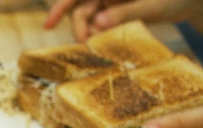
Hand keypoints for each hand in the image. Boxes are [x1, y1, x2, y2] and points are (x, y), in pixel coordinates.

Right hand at [44, 0, 195, 40]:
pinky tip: (101, 45)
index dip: (60, 6)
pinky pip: (100, 24)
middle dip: (79, 27)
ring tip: (96, 48)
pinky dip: (99, 35)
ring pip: (89, 18)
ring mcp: (112, 0)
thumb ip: (126, 13)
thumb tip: (97, 25)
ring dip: (88, 34)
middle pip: (81, 8)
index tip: (48, 26)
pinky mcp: (117, 10)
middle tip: (86, 47)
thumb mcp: (154, 5)